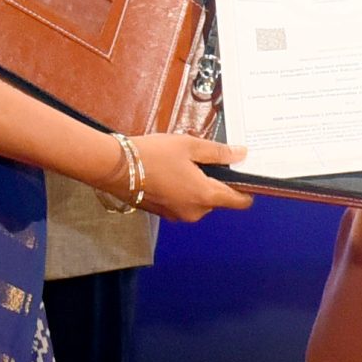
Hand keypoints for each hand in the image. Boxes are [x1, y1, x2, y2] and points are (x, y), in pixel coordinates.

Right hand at [121, 131, 254, 220]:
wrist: (114, 167)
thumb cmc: (153, 154)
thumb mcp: (190, 146)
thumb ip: (219, 152)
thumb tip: (242, 154)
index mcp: (205, 196)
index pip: (240, 202)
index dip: (247, 189)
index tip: (246, 176)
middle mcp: (194, 212)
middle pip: (218, 199)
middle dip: (216, 181)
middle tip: (204, 159)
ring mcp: (177, 215)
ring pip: (199, 200)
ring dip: (197, 185)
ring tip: (183, 163)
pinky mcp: (163, 213)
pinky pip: (183, 202)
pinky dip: (182, 190)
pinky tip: (171, 173)